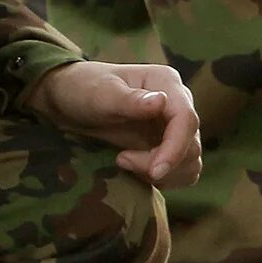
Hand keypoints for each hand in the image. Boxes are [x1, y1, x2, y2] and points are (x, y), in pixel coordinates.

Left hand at [28, 60, 201, 189]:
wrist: (70, 101)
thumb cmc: (83, 88)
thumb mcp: (101, 93)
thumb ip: (130, 100)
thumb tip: (161, 102)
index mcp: (167, 83)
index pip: (186, 120)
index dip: (175, 149)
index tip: (154, 171)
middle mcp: (178, 104)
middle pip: (191, 145)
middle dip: (162, 163)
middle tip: (121, 160)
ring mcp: (174, 127)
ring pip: (190, 162)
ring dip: (163, 174)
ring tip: (124, 161)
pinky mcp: (168, 147)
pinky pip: (181, 171)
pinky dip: (164, 179)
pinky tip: (134, 169)